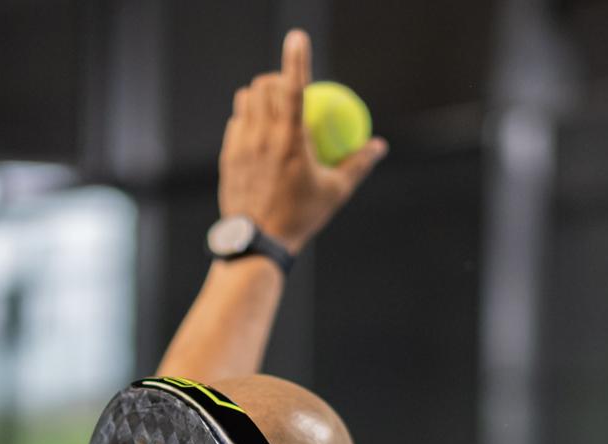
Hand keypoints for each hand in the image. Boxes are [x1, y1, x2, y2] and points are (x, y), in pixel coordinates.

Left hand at [218, 29, 387, 253]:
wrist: (258, 242)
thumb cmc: (301, 217)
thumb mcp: (336, 192)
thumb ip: (358, 164)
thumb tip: (378, 145)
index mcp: (291, 140)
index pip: (294, 87)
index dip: (297, 58)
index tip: (298, 37)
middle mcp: (263, 136)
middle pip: (265, 85)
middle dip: (277, 77)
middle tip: (290, 89)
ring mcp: (241, 143)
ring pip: (246, 99)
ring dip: (261, 95)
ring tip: (274, 109)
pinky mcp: (228, 154)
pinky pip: (236, 122)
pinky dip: (248, 118)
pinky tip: (258, 132)